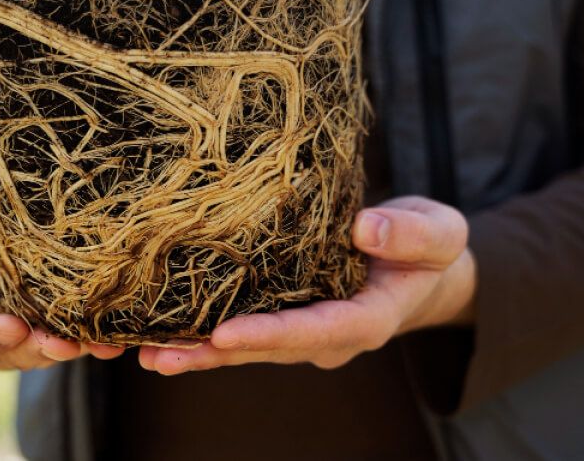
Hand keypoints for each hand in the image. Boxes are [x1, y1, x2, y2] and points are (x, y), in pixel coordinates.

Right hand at [0, 160, 124, 369]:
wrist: (20, 194)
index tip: (14, 326)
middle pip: (9, 355)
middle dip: (36, 353)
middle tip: (63, 343)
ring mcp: (32, 320)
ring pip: (45, 355)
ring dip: (71, 352)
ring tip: (99, 344)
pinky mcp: (65, 316)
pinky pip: (79, 342)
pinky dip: (98, 345)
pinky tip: (118, 342)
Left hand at [138, 196, 474, 374]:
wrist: (419, 262)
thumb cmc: (429, 246)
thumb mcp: (439, 233)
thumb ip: (410, 234)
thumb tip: (365, 227)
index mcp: (365, 319)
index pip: (315, 330)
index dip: (270, 334)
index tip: (225, 333)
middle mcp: (327, 335)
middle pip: (266, 348)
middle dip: (213, 353)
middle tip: (161, 355)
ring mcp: (301, 329)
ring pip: (245, 344)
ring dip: (196, 350)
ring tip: (144, 352)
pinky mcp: (283, 312)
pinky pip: (239, 323)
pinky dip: (200, 329)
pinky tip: (157, 329)